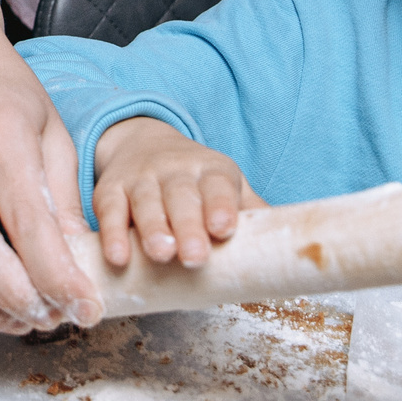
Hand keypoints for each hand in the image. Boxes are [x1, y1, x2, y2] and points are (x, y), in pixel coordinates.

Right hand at [92, 116, 265, 269]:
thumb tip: (293, 248)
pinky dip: (111, 232)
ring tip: (161, 254)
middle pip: (182, 195)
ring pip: (146, 201)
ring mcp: (141, 177)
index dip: (221, 205)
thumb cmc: (197, 182)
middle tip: (194, 256)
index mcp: (213, 171)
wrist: (143, 143)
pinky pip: (109, 209)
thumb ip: (251, 214)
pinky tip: (117, 256)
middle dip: (188, 225)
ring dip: (152, 228)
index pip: (219, 185)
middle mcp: (176, 170)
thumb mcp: (227, 188)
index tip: (224, 228)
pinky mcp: (110, 188)